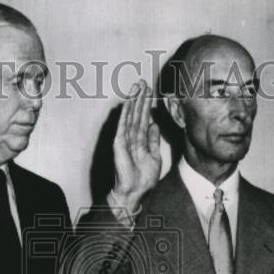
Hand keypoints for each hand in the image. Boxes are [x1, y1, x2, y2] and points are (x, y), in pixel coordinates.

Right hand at [112, 80, 160, 210]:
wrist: (135, 191)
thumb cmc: (143, 177)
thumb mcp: (154, 155)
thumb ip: (153, 140)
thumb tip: (154, 125)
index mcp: (139, 140)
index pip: (143, 118)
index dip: (146, 105)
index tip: (149, 91)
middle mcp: (131, 137)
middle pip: (136, 114)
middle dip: (140, 98)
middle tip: (143, 82)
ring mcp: (124, 139)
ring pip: (130, 116)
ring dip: (133, 101)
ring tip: (137, 86)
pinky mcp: (119, 143)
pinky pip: (123, 125)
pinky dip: (125, 113)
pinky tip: (128, 102)